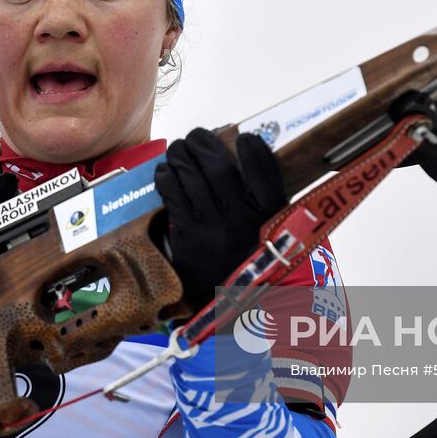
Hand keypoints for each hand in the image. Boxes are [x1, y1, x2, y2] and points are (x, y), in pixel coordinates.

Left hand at [155, 128, 286, 306]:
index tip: (244, 138)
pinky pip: (173, 194)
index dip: (253, 147)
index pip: (264, 169)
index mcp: (271, 215)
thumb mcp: (270, 229)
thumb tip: (242, 149)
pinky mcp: (188, 237)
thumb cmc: (246, 255)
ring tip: (178, 149)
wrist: (227, 301)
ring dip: (181, 155)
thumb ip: (263, 196)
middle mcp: (244, 220)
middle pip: (220, 166)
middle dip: (203, 143)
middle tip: (195, 136)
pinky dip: (167, 176)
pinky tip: (166, 171)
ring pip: (192, 176)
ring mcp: (214, 228)